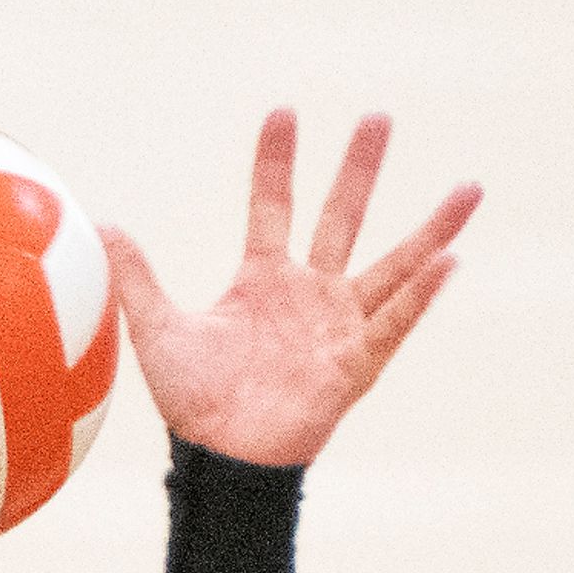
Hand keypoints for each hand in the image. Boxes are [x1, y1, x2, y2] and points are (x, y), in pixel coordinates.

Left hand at [103, 110, 478, 467]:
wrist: (223, 460)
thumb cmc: (195, 404)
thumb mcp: (159, 330)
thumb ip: (137, 277)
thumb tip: (104, 224)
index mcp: (264, 280)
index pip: (274, 204)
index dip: (276, 161)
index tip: (284, 112)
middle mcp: (310, 294)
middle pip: (343, 216)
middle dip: (359, 168)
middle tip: (378, 117)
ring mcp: (339, 325)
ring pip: (394, 265)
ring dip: (431, 229)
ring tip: (470, 189)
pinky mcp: (356, 361)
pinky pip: (396, 322)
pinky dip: (422, 294)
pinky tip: (451, 260)